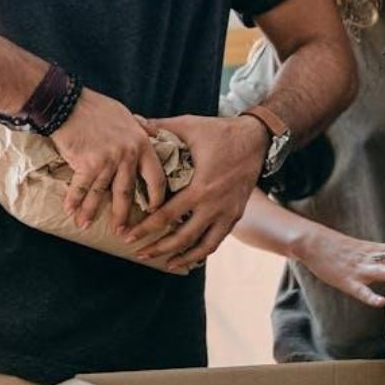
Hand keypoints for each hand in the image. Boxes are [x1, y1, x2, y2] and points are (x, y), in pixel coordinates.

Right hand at [49, 88, 168, 232]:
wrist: (69, 104)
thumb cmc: (97, 107)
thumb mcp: (126, 116)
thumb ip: (139, 130)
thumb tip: (149, 133)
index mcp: (142, 144)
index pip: (156, 177)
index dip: (156, 197)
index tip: (153, 210)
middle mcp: (128, 155)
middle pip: (127, 192)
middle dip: (123, 215)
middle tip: (122, 232)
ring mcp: (108, 161)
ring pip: (101, 193)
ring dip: (91, 212)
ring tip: (85, 225)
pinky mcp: (88, 163)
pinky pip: (81, 188)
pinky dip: (74, 200)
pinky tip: (70, 211)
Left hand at [128, 114, 267, 272]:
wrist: (256, 139)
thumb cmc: (220, 132)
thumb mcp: (189, 125)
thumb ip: (160, 127)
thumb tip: (133, 120)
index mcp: (200, 188)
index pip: (166, 216)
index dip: (145, 228)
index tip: (128, 236)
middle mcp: (215, 206)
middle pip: (183, 238)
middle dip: (159, 249)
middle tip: (139, 254)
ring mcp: (228, 213)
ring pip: (203, 246)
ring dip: (182, 257)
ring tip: (164, 264)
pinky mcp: (235, 215)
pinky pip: (217, 241)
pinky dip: (202, 252)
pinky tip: (189, 257)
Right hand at [293, 224, 384, 307]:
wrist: (313, 244)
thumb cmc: (342, 249)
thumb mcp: (367, 249)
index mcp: (378, 249)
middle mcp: (372, 257)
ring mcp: (360, 269)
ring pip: (381, 271)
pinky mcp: (347, 281)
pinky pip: (360, 290)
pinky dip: (370, 296)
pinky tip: (379, 302)